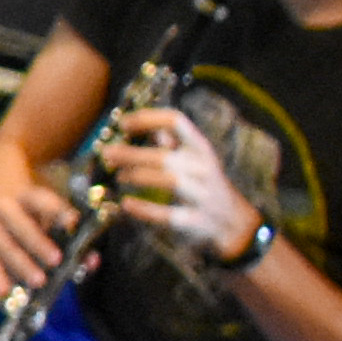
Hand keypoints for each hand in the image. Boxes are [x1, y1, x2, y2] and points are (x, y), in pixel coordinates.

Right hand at [0, 161, 82, 298]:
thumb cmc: (29, 207)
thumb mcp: (48, 209)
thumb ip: (70, 233)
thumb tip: (91, 260)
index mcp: (24, 195)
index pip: (39, 199)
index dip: (56, 209)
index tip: (73, 220)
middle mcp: (2, 208)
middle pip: (19, 224)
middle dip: (38, 243)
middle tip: (56, 260)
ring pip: (2, 245)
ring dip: (20, 264)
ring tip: (39, 281)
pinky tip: (4, 291)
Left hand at [92, 101, 252, 264]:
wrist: (234, 221)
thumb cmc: (204, 182)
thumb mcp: (194, 157)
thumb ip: (171, 140)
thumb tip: (144, 121)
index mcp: (200, 147)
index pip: (176, 121)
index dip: (147, 119)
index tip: (123, 124)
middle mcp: (203, 168)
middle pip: (165, 156)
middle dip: (132, 154)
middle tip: (107, 154)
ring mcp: (202, 195)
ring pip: (170, 181)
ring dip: (138, 177)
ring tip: (119, 175)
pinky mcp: (196, 220)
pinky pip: (169, 215)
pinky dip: (145, 209)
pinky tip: (126, 204)